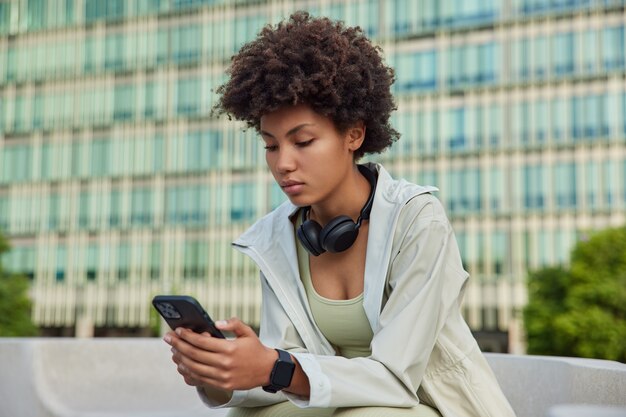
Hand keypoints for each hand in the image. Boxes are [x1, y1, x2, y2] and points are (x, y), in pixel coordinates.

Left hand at [163, 318, 277, 391]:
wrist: (267, 370)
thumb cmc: (255, 349)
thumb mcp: (247, 332)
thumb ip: (233, 323)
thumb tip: (216, 322)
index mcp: (229, 348)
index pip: (201, 341)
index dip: (187, 335)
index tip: (178, 330)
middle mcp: (224, 363)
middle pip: (194, 354)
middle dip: (178, 345)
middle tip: (168, 339)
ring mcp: (222, 376)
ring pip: (194, 368)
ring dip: (180, 359)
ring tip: (173, 351)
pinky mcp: (222, 385)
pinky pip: (200, 380)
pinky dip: (188, 372)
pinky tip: (182, 365)